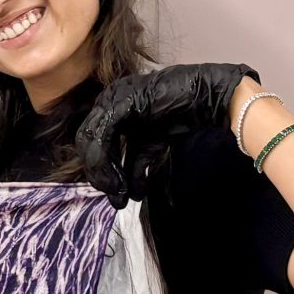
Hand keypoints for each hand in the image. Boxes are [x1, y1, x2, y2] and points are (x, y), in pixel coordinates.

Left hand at [73, 62, 260, 205]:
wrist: (205, 97)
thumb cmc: (182, 116)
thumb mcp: (150, 146)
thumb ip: (134, 165)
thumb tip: (128, 194)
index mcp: (111, 110)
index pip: (92, 142)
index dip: (98, 169)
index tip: (113, 191)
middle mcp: (107, 103)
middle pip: (88, 143)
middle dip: (99, 174)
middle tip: (114, 195)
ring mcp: (111, 100)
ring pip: (92, 142)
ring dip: (103, 172)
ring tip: (118, 192)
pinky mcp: (119, 103)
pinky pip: (103, 136)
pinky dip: (106, 162)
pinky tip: (121, 182)